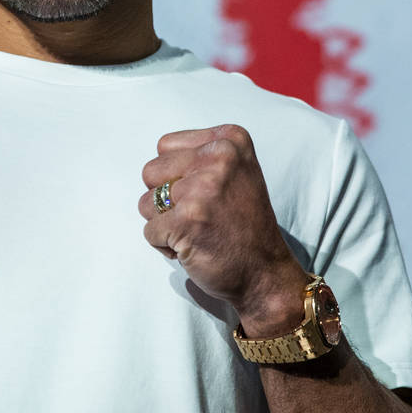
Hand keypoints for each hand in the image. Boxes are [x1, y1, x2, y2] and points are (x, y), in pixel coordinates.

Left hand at [138, 125, 305, 333]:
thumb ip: (200, 155)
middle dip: (165, 198)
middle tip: (199, 214)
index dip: (175, 174)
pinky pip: (149, 231)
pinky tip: (194, 247)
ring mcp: (202, 190)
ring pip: (146, 202)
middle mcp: (219, 158)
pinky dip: (165, 245)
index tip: (205, 192)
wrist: (265, 272)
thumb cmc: (242, 223)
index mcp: (229, 140)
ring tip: (197, 230)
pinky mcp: (187, 221)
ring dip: (164, 223)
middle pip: (151, 171)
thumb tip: (158, 158)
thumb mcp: (235, 171)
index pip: (165, 146)